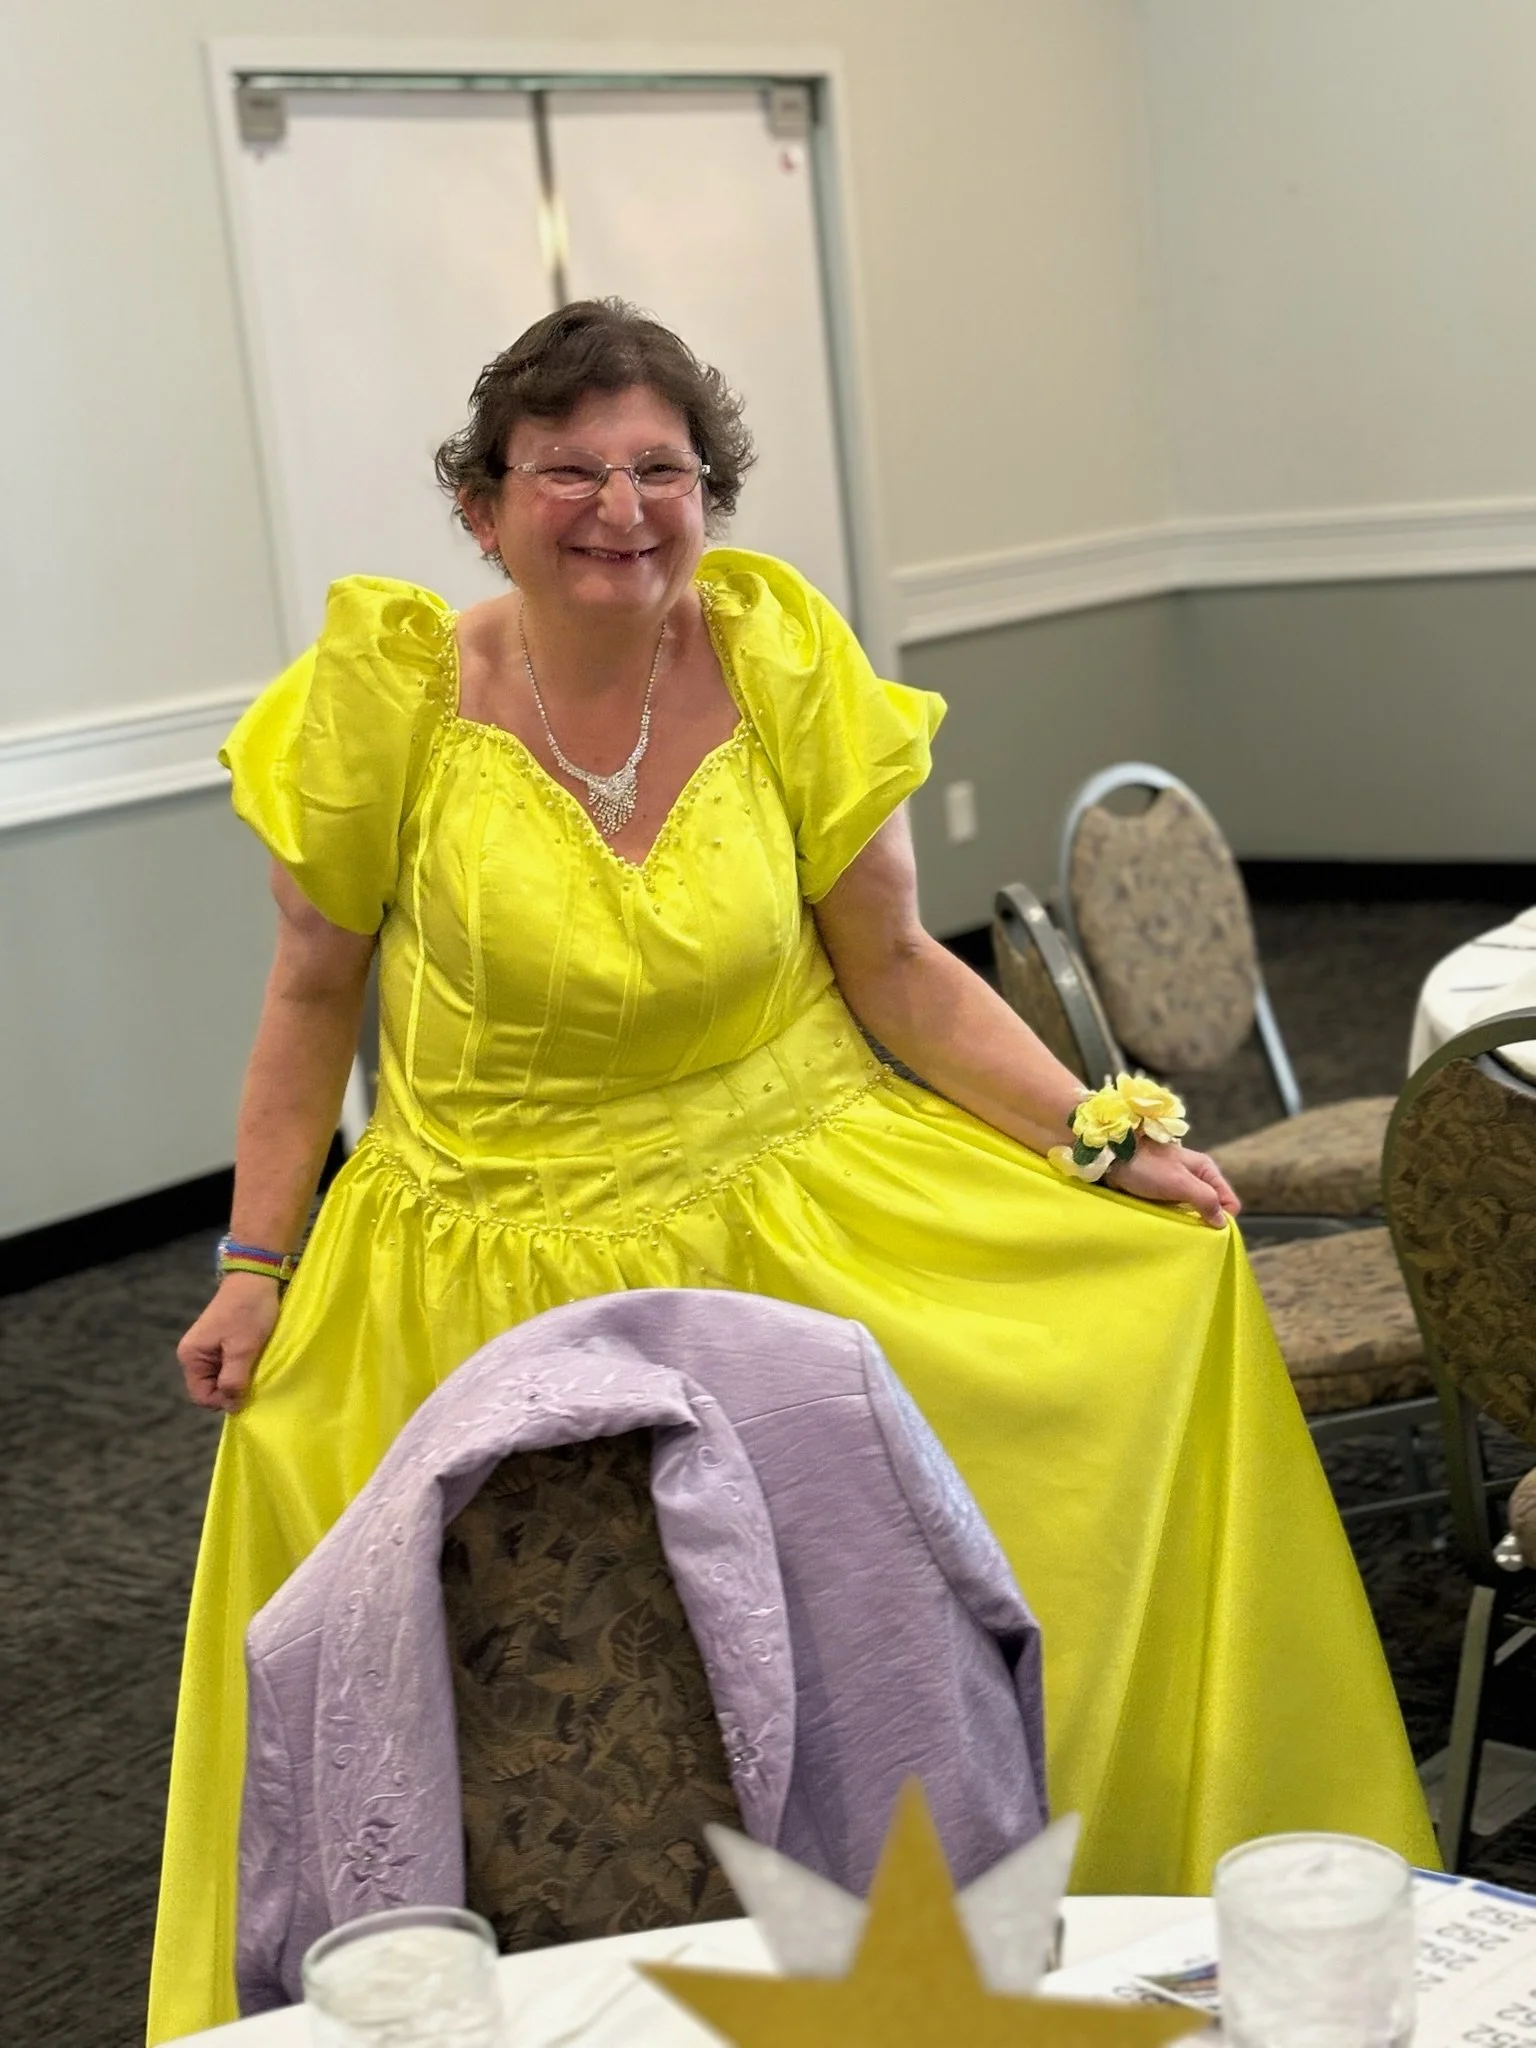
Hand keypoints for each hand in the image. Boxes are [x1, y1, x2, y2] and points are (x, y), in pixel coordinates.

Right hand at [177, 1274, 282, 1412]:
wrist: (257, 1278)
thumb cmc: (249, 1312)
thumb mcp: (243, 1349)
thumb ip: (233, 1380)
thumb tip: (231, 1406)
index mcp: (191, 1357)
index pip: (201, 1397)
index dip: (224, 1400)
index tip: (246, 1390)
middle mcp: (193, 1355)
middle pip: (211, 1388)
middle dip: (232, 1388)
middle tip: (254, 1375)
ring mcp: (207, 1348)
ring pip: (222, 1378)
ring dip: (240, 1376)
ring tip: (255, 1364)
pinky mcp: (221, 1342)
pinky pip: (228, 1365)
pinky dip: (242, 1366)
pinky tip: (255, 1357)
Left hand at [1106, 1142, 1240, 1229]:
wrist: (1110, 1154)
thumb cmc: (1146, 1165)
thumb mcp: (1180, 1182)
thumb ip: (1205, 1200)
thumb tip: (1222, 1223)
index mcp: (1206, 1171)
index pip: (1229, 1202)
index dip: (1223, 1219)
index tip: (1208, 1232)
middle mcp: (1195, 1178)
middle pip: (1211, 1209)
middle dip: (1204, 1224)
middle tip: (1192, 1237)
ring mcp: (1177, 1187)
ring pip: (1192, 1212)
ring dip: (1186, 1224)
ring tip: (1176, 1234)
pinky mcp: (1160, 1194)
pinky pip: (1174, 1212)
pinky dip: (1171, 1220)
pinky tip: (1165, 1227)